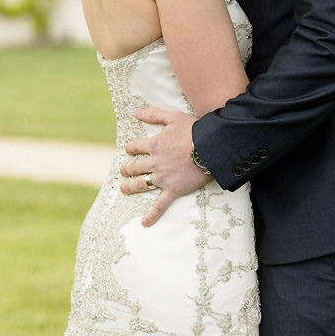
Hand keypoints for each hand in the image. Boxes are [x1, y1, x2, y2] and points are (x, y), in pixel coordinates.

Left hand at [120, 108, 209, 227]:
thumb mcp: (173, 116)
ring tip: (124, 189)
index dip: (131, 147)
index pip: (135, 146)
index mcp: (154, 144)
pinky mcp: (173, 190)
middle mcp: (155, 162)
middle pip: (135, 166)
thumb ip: (154, 114)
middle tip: (123, 171)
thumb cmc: (193, 130)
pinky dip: (152, 215)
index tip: (129, 149)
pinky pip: (160, 205)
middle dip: (127, 169)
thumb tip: (136, 112)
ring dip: (131, 187)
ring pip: (142, 184)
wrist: (211, 147)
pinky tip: (144, 223)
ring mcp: (163, 178)